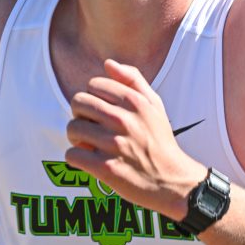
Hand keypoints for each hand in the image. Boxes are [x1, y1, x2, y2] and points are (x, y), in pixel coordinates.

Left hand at [65, 59, 205, 217]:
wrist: (172, 181)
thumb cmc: (160, 141)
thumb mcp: (155, 105)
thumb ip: (133, 80)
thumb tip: (108, 63)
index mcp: (135, 102)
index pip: (93, 85)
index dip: (93, 97)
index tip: (100, 112)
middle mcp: (124, 120)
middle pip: (78, 103)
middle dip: (80, 115)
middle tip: (91, 127)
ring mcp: (114, 145)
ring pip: (72, 128)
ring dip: (76, 138)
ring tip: (89, 144)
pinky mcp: (105, 169)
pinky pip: (72, 155)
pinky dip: (76, 158)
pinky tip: (89, 160)